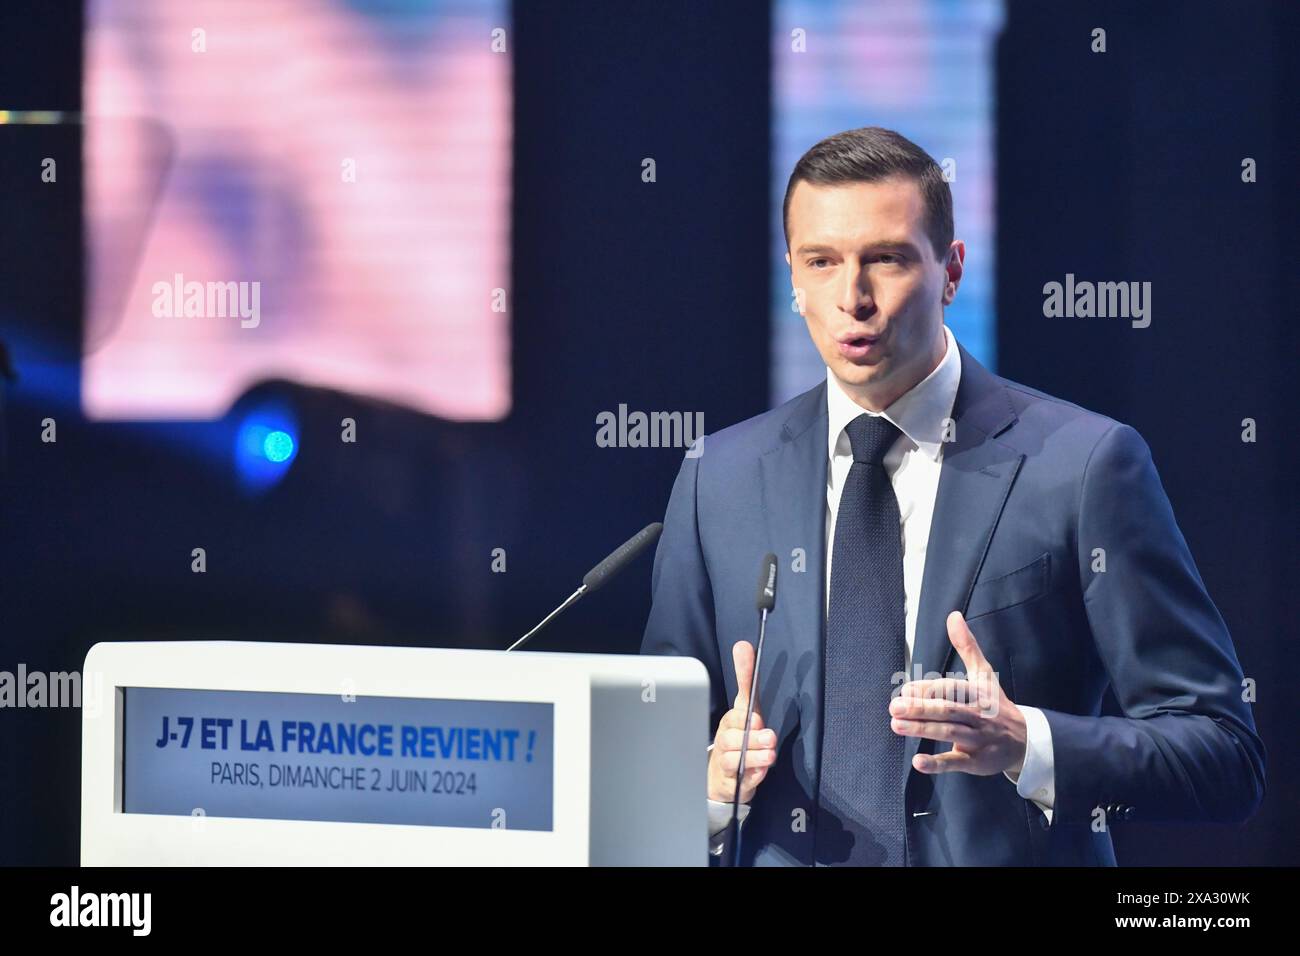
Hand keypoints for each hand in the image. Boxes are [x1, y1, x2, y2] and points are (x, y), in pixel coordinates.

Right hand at [707, 640, 777, 802]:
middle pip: (732, 736)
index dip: (743, 714)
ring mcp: (726, 761)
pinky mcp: (731, 782)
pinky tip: (761, 772)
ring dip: (753, 755)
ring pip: (734, 758)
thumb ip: (746, 679)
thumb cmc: (738, 737)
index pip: (736, 709)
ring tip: (770, 755)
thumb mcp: (747, 708)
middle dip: (751, 736)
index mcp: (731, 720)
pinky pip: (740, 780)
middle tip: (768, 736)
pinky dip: (751, 776)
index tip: (755, 714)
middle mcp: (725, 739)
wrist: (720, 776)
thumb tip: (743, 645)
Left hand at [889, 611, 1027, 776]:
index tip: (905, 690)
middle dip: (921, 708)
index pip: (951, 689)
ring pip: (950, 733)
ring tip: (897, 725)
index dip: (928, 689)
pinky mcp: (977, 762)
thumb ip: (967, 646)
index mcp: (978, 693)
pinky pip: (956, 762)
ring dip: (923, 730)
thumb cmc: (996, 704)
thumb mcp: (984, 674)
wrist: (1025, 741)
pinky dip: (937, 764)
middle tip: (894, 707)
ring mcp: (978, 739)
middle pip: (949, 710)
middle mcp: (979, 715)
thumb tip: (953, 616)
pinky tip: (917, 762)